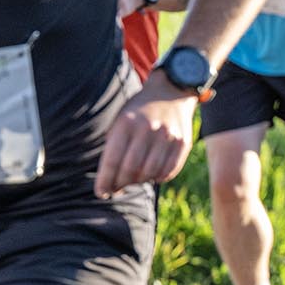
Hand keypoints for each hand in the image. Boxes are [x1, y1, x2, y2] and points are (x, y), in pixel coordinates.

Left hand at [94, 76, 197, 197]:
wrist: (170, 91)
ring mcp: (168, 136)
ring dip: (139, 181)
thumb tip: (109, 181)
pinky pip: (169, 171)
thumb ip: (114, 147)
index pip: (113, 160)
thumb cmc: (138, 111)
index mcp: (127, 122)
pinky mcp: (183, 142)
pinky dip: (158, 178)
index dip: (105, 180)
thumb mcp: (120, 121)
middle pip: (130, 169)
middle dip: (120, 183)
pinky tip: (151, 174)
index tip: (101, 192)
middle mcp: (148, 129)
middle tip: (116, 187)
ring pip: (150, 173)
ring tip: (133, 179)